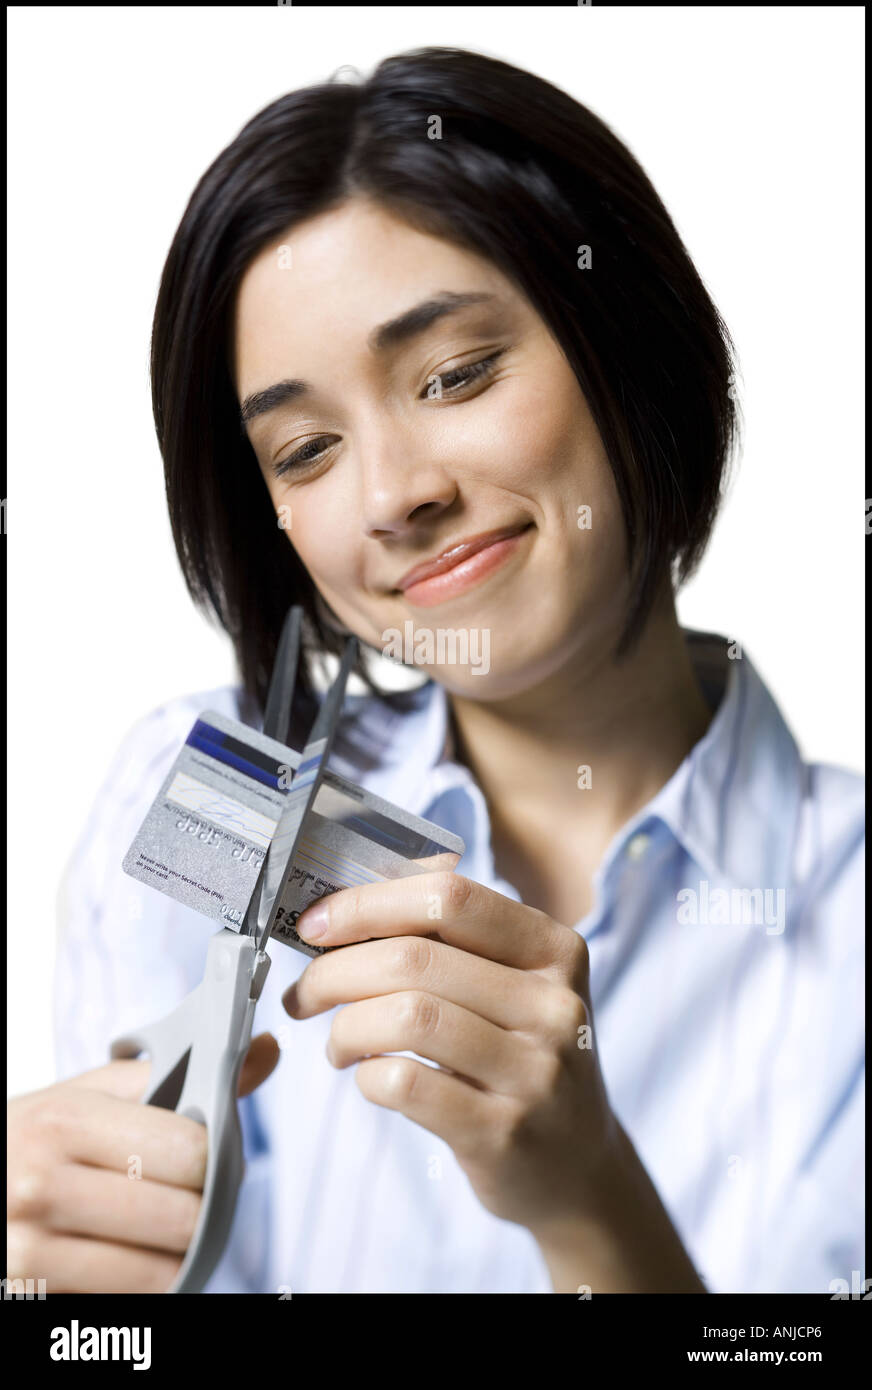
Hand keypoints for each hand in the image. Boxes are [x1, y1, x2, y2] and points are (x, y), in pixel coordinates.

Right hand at [6, 1033, 278, 1292]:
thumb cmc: (29, 1140)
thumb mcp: (86, 1096)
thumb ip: (175, 1075)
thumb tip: (270, 1049)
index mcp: (63, 1122)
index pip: (189, 1151)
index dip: (213, 1157)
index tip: (204, 1158)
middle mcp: (43, 1187)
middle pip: (182, 1217)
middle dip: (201, 1211)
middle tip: (188, 1200)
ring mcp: (30, 1252)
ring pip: (161, 1273)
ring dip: (175, 1258)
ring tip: (159, 1234)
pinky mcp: (30, 1299)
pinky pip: (127, 1307)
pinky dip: (142, 1290)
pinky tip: (127, 1261)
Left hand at [284, 873, 617, 1234]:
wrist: (578, 1166)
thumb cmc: (522, 1056)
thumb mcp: (514, 986)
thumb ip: (450, 937)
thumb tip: (350, 902)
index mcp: (555, 948)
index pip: (450, 897)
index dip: (368, 903)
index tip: (315, 924)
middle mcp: (554, 1004)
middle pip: (415, 958)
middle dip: (334, 972)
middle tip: (304, 993)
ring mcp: (534, 1072)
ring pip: (406, 1017)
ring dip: (346, 1027)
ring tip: (338, 1044)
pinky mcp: (503, 1132)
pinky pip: (405, 1084)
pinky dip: (367, 1076)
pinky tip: (369, 1078)